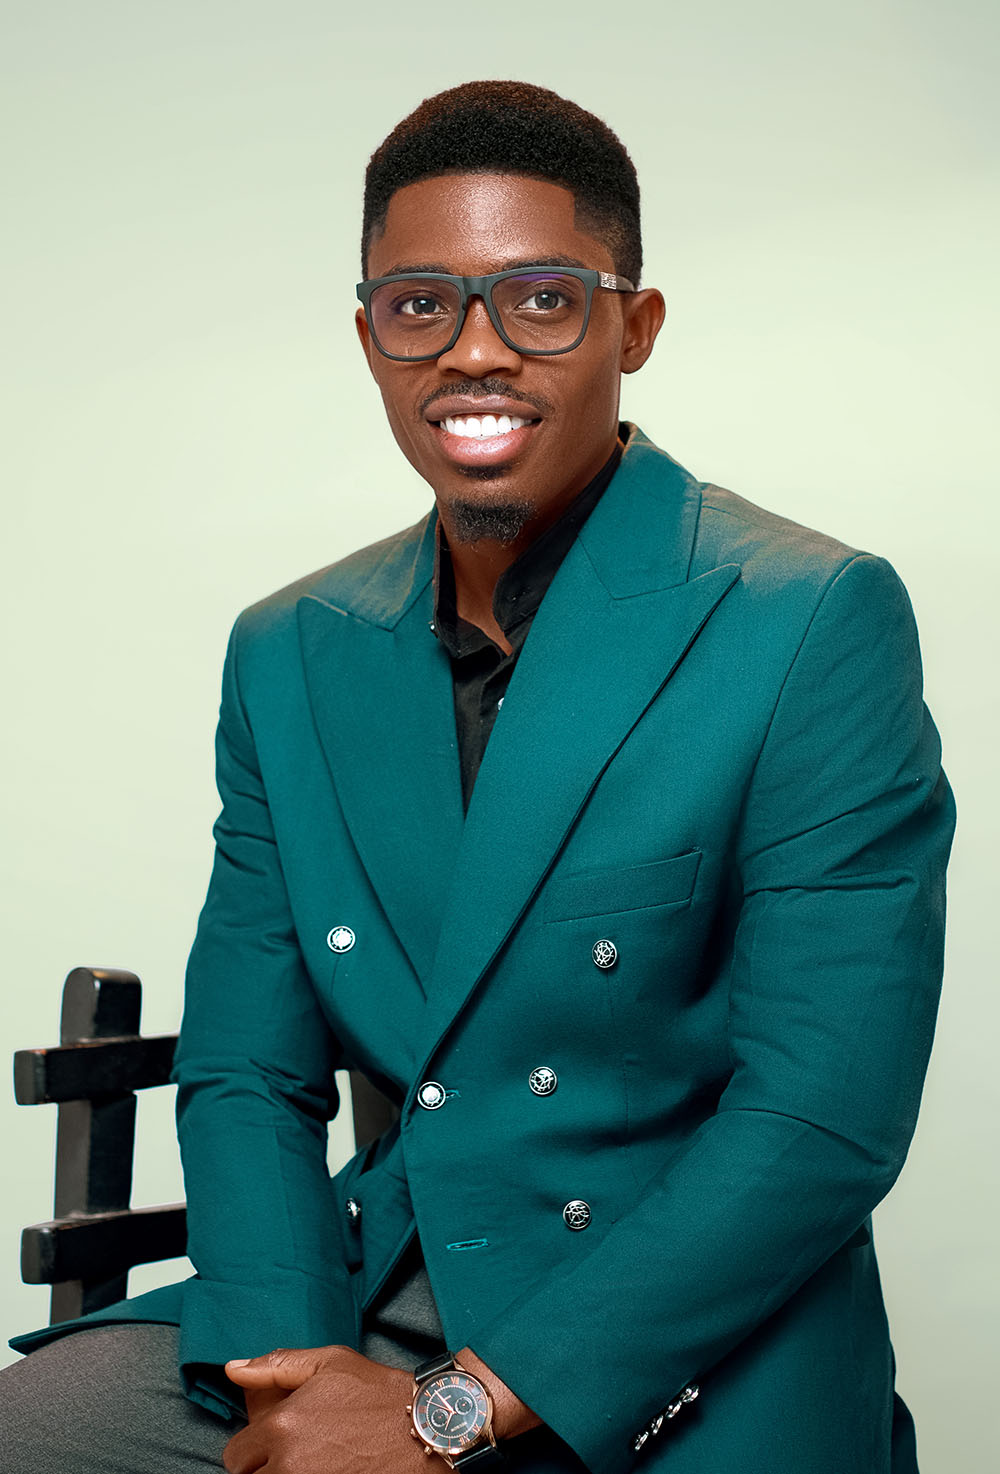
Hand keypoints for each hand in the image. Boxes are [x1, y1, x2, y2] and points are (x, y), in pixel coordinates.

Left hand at [222, 1343, 542, 1471]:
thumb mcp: (330, 1363)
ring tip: (318, 1461)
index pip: (236, 1455)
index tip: (279, 1439)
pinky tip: (332, 1469)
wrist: (429, 1428)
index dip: (256, 1446)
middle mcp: (288, 1465)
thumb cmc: (380, 1394)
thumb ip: (276, 1366)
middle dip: (268, 1465)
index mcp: (281, 1427)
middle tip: (302, 1450)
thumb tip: (234, 1369)